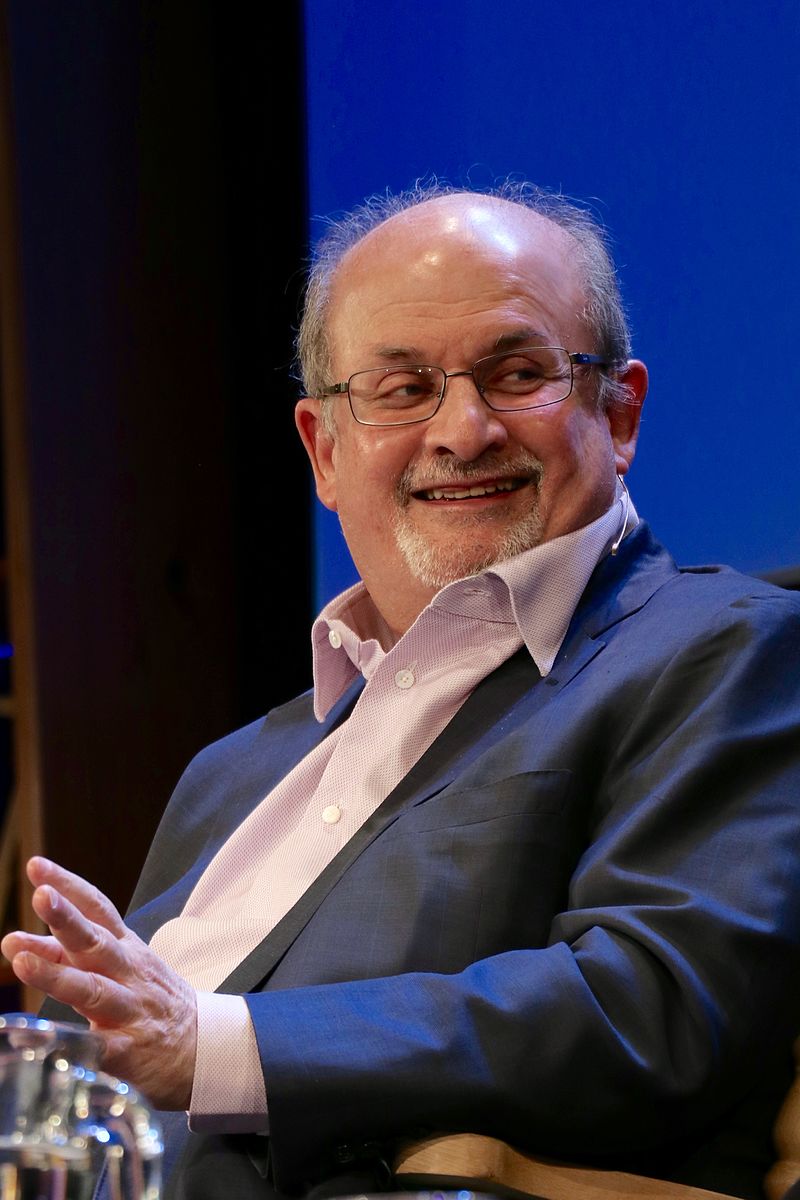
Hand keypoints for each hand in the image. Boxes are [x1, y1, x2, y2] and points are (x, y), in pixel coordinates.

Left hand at [1, 856, 195, 1109]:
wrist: (201, 1046)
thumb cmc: (149, 999)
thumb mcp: (117, 967)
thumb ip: (68, 956)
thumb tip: (18, 944)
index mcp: (126, 947)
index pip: (98, 908)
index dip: (69, 885)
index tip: (37, 866)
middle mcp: (128, 972)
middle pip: (96, 941)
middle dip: (66, 919)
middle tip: (39, 896)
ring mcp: (129, 1010)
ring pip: (92, 989)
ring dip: (57, 974)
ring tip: (22, 960)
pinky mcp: (127, 1052)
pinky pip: (97, 1046)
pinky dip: (71, 1041)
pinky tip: (41, 1039)